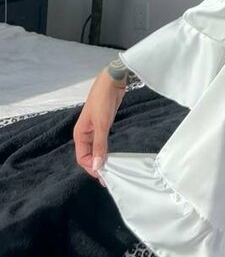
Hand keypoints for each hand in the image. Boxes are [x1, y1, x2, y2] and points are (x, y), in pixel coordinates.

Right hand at [73, 70, 125, 186]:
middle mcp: (85, 133)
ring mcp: (95, 129)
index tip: (103, 175)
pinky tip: (113, 155)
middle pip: (88, 155)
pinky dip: (106, 150)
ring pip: (96, 149)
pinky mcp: (104, 125)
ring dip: (102, 158)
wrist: (112, 81)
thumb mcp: (101, 124)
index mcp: (80, 134)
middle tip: (109, 176)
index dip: (91, 167)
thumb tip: (97, 166)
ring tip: (112, 169)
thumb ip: (100, 145)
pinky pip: (102, 142)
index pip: (82, 157)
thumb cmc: (103, 100)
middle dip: (96, 165)